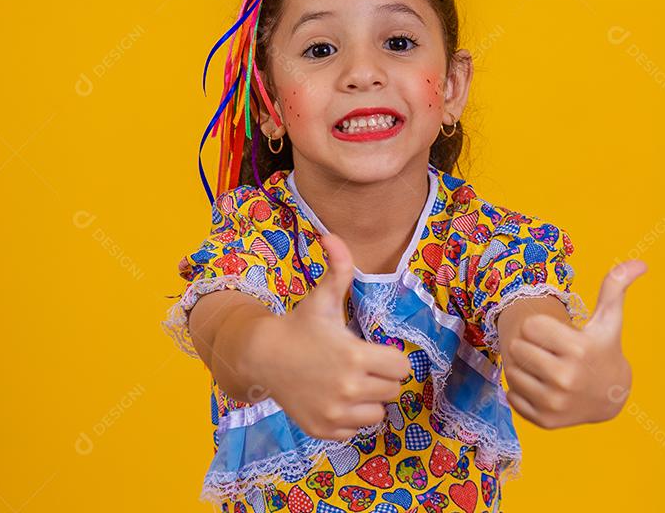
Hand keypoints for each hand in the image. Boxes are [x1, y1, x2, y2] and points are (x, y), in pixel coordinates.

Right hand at [253, 232, 410, 440]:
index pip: (402, 367)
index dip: (391, 358)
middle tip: (359, 366)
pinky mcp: (324, 429)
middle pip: (393, 391)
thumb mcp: (321, 298)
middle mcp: (349, 389)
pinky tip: (334, 399)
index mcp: (356, 357)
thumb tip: (331, 234)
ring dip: (368, 401)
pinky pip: (356, 430)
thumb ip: (337, 267)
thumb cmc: (299, 326)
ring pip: (378, 414)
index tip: (373, 351)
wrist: (262, 356)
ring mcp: (336, 413)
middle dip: (380, 378)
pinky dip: (350, 419)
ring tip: (348, 383)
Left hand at [503, 259, 646, 428]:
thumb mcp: (608, 319)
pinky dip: (521, 390)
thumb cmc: (604, 349)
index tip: (555, 335)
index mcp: (578, 349)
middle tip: (548, 351)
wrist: (611, 397)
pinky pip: (512, 396)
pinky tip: (541, 386)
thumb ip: (615, 287)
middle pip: (517, 349)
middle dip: (529, 346)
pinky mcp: (545, 421)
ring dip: (523, 367)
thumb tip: (639, 262)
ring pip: (512, 372)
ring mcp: (555, 403)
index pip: (529, 327)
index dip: (540, 328)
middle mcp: (566, 378)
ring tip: (544, 367)